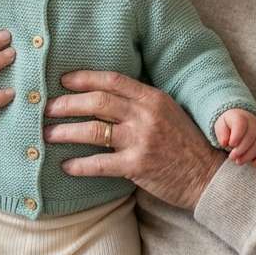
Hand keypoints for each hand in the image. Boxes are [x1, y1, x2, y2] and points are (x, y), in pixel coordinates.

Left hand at [43, 70, 225, 210]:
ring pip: (92, 131)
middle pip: (96, 102)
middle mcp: (145, 115)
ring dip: (65, 132)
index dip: (84, 78)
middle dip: (66, 103)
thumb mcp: (168, 112)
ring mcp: (140, 140)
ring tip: (47, 134)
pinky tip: (65, 166)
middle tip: (46, 107)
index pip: (112, 80)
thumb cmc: (186, 143)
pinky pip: (99, 164)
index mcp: (152, 98)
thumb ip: (141, 103)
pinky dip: (79, 164)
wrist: (208, 176)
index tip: (63, 80)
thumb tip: (106, 95)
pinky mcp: (136, 166)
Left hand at [214, 109, 255, 166]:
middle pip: (251, 136)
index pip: (241, 124)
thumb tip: (224, 143)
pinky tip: (253, 164)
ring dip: (249, 155)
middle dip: (241, 149)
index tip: (230, 144)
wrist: (240, 120)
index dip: (237, 135)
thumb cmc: (228, 125)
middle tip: (232, 157)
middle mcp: (253, 123)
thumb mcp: (221, 126)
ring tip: (238, 161)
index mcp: (240, 117)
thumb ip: (222, 133)